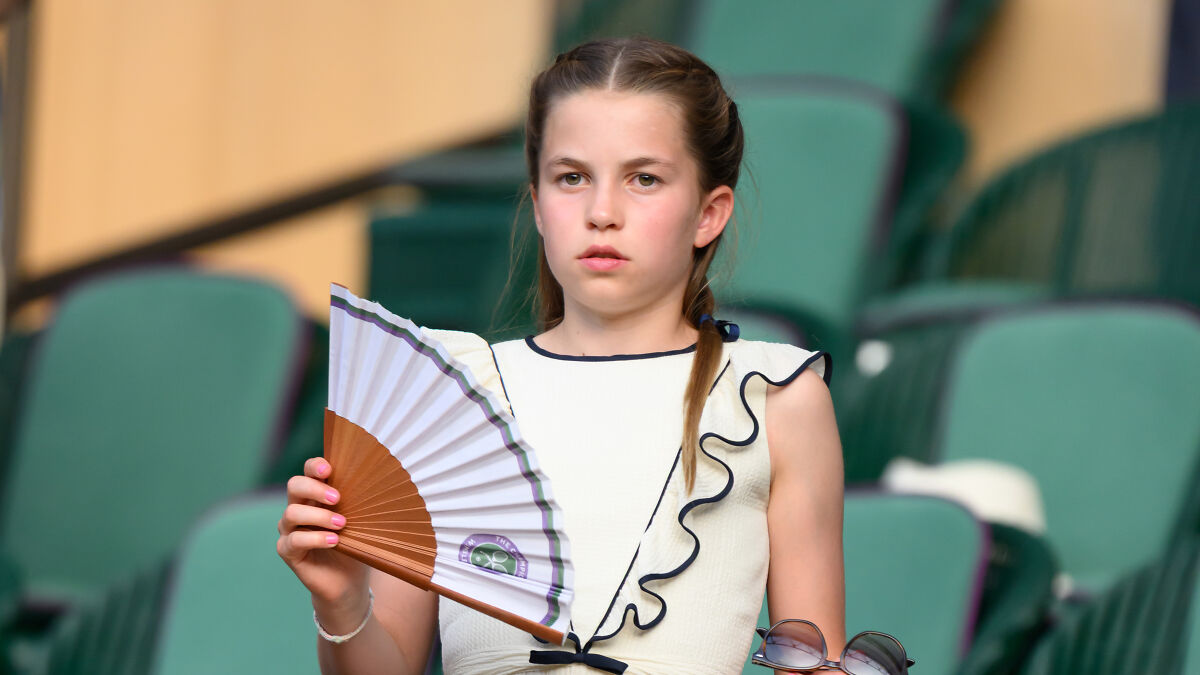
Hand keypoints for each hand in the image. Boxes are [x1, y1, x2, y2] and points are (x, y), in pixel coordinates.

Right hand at [277, 457, 368, 613]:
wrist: (349, 581)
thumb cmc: (356, 544)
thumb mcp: (360, 520)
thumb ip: (358, 501)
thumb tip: (376, 481)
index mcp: (316, 495)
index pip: (308, 471)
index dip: (315, 466)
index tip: (329, 469)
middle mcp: (299, 508)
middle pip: (294, 485)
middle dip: (315, 488)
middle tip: (338, 498)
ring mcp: (290, 529)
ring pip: (291, 513)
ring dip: (319, 517)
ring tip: (342, 524)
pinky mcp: (287, 551)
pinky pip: (294, 540)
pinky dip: (315, 538)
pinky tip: (334, 541)